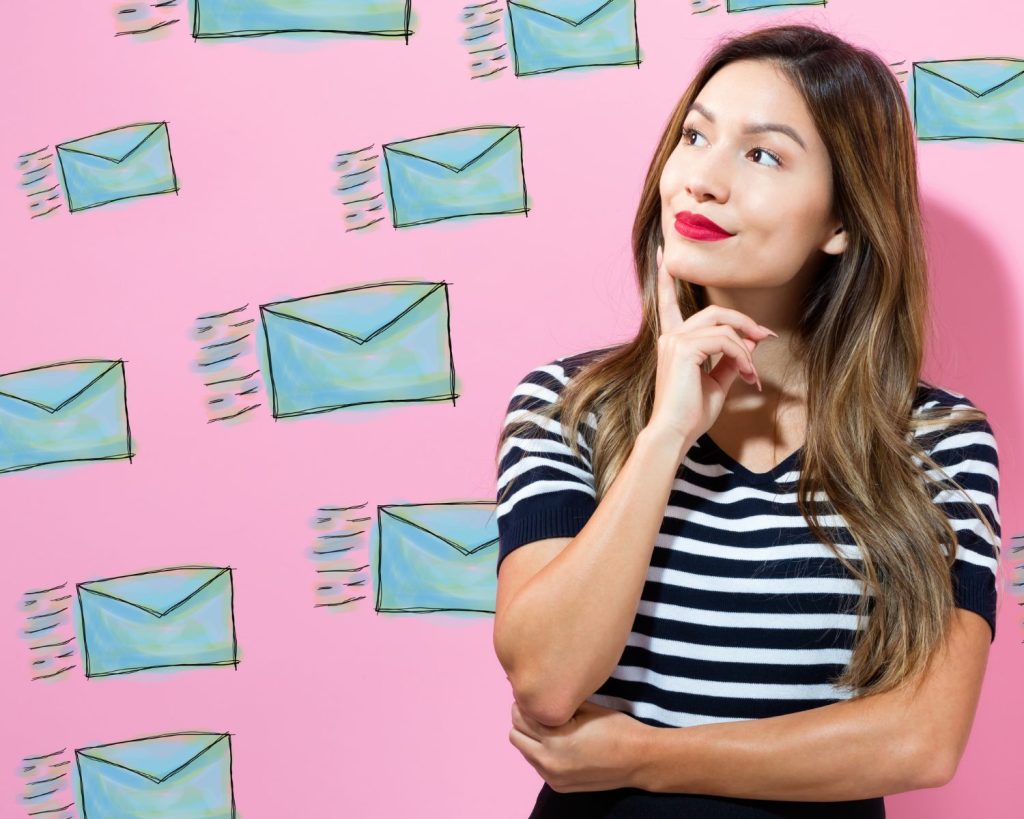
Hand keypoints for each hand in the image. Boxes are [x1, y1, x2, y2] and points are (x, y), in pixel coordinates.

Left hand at [508, 699, 652, 793]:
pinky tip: (556, 741)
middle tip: (537, 707)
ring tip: (547, 724)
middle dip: (521, 718)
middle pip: (515, 734)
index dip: (524, 701)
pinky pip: (536, 764)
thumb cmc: (616, 729)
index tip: (532, 693)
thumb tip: (537, 693)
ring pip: (522, 750)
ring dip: (528, 736)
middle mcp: (550, 761)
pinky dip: (538, 751)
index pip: (522, 717)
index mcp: (557, 739)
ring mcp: (553, 777)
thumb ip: (558, 703)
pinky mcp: (558, 786)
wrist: (638, 761)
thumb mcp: (586, 708)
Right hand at [649, 243, 776, 444]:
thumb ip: (730, 359)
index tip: (663, 255)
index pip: (667, 303)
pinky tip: (746, 375)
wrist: (675, 433)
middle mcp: (670, 336)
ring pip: (724, 328)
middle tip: (767, 338)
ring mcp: (675, 341)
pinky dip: (742, 357)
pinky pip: (725, 341)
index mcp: (673, 342)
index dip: (664, 278)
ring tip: (752, 375)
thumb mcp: (716, 382)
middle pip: (715, 312)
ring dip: (746, 350)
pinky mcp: (684, 349)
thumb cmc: (691, 413)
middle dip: (745, 323)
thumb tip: (750, 342)